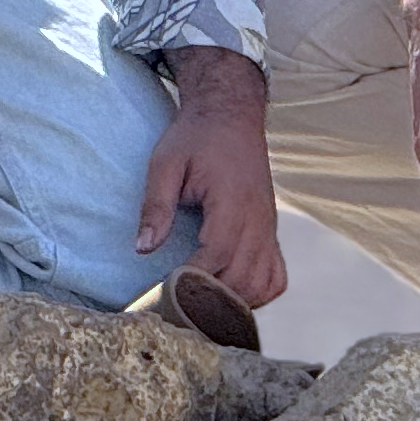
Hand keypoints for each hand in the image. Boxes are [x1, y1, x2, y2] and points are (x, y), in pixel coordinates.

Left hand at [135, 47, 288, 305]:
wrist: (231, 115)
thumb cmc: (196, 138)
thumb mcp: (165, 163)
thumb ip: (156, 206)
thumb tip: (143, 249)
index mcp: (232, 201)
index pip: (217, 254)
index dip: (194, 280)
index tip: (168, 293)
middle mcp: (258, 219)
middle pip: (241, 279)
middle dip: (209, 299)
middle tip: (177, 306)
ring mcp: (269, 229)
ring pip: (261, 285)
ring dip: (233, 302)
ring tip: (201, 303)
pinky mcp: (271, 232)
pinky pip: (276, 277)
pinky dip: (257, 294)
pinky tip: (230, 293)